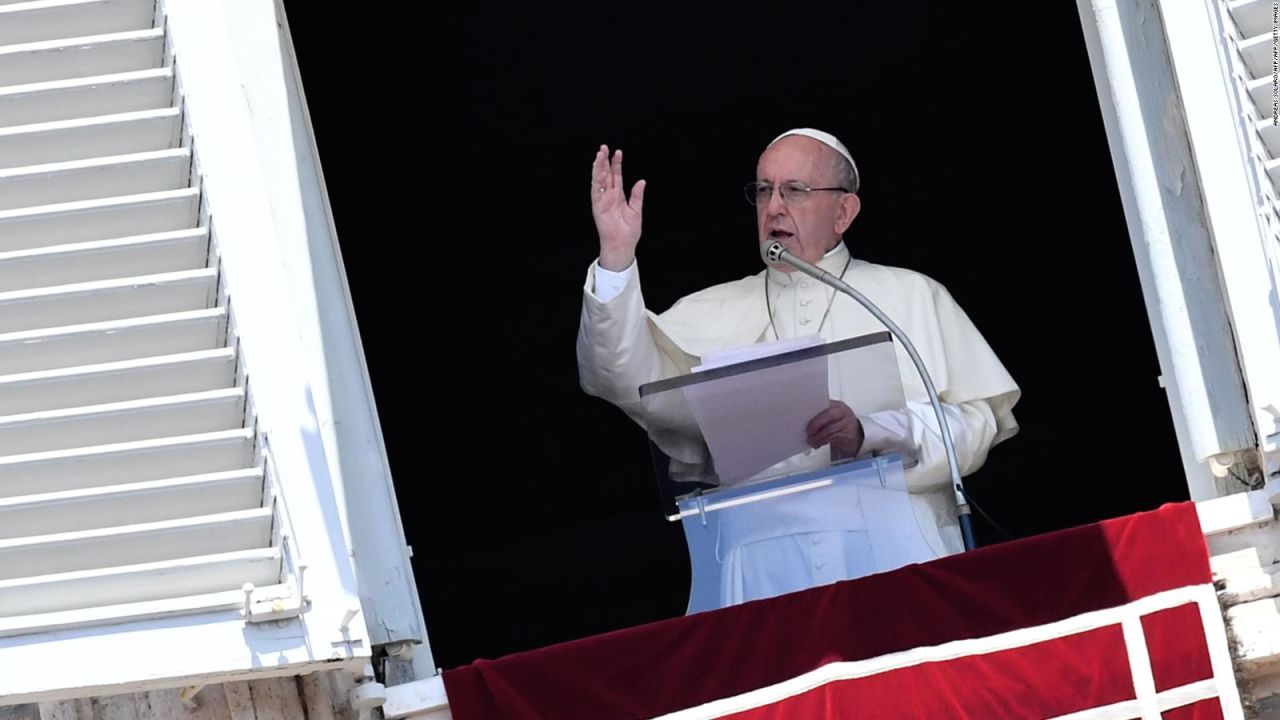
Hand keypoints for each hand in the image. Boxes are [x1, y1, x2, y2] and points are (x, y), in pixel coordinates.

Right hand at [590, 144, 645, 271]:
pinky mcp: (598, 207)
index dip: (617, 164)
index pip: (616, 176)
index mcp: (618, 196)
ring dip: (599, 168)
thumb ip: (637, 195)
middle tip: (604, 147)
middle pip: (606, 175)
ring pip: (599, 180)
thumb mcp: (636, 210)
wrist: (623, 244)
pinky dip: (597, 181)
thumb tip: (642, 181)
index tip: (618, 152)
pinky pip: (596, 192)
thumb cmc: (629, 231)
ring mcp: (603, 201)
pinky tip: (598, 171)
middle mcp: (609, 196)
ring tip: (600, 155)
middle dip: (604, 161)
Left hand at [807, 400, 863, 458]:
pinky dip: (823, 441)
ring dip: (818, 437)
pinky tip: (818, 444)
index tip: (803, 416)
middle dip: (815, 424)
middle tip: (808, 432)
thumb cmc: (840, 425)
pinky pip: (834, 438)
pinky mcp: (848, 435)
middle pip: (829, 415)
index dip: (813, 409)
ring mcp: (847, 423)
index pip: (824, 402)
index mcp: (836, 405)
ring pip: (830, 428)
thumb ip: (820, 416)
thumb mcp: (831, 417)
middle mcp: (843, 412)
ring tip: (811, 441)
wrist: (856, 436)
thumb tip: (803, 421)